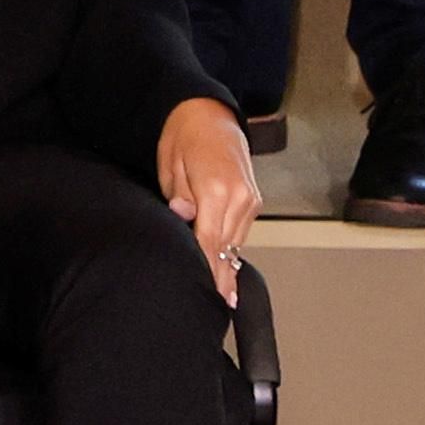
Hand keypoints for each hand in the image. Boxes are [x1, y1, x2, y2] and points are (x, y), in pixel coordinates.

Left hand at [155, 92, 259, 295]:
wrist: (206, 116)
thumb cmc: (181, 139)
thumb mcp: (171, 167)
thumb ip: (179, 197)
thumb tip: (184, 218)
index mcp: (218, 191)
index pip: (210, 241)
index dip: (209, 270)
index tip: (213, 296)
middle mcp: (241, 198)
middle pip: (228, 248)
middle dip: (221, 277)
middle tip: (219, 308)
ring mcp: (250, 199)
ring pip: (236, 242)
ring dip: (228, 266)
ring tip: (224, 297)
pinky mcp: (253, 199)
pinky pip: (240, 232)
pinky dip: (232, 250)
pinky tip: (228, 270)